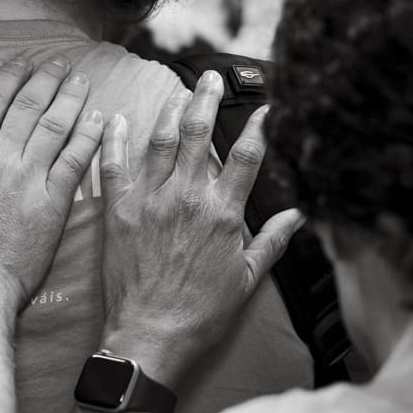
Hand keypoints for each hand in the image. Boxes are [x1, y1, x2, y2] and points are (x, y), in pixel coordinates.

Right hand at [0, 56, 105, 308]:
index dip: (9, 76)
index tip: (23, 62)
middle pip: (28, 106)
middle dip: (46, 78)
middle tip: (59, 62)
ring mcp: (28, 180)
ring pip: (55, 126)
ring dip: (70, 98)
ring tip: (82, 80)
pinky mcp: (52, 204)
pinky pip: (75, 161)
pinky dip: (88, 136)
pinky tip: (98, 119)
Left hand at [98, 71, 303, 385]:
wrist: (150, 336)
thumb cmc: (200, 313)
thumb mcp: (247, 279)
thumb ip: (273, 241)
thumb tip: (300, 215)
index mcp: (222, 212)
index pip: (247, 155)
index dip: (259, 125)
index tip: (266, 105)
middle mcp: (186, 197)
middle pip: (199, 133)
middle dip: (207, 98)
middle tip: (210, 77)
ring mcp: (149, 200)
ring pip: (160, 140)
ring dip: (169, 110)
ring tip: (177, 90)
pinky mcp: (118, 211)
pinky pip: (113, 164)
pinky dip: (113, 139)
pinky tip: (114, 118)